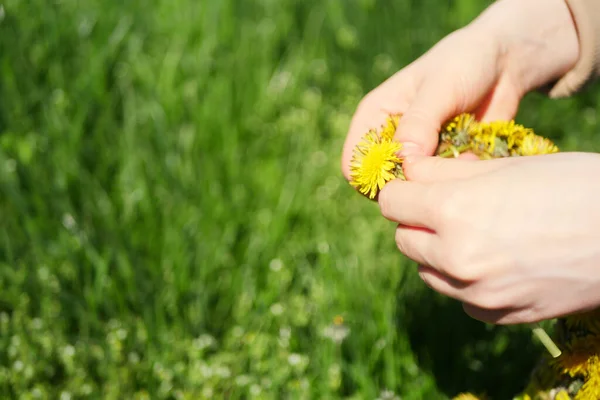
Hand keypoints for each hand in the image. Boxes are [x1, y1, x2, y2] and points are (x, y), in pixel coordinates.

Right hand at [341, 0, 578, 179]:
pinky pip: (442, 185)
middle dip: (409, 185)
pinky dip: (458, 179)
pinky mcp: (442, 164)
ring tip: (463, 156)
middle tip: (440, 171)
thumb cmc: (464, 63)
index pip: (355, 163)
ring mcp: (416, 155)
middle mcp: (390, 140)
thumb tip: (404, 162)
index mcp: (374, 117)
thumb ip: (420, 123)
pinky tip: (475, 156)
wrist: (503, 63)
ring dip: (437, 182)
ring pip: (414, 188)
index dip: (374, 177)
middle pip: (383, 183)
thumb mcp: (440, 87)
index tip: (407, 175)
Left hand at [378, 153, 599, 323]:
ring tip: (477, 232)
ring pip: (428, 271)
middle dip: (417, 221)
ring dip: (438, 252)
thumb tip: (411, 173)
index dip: (403, 189)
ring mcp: (478, 293)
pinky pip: (459, 297)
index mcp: (454, 212)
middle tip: (448, 206)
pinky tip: (497, 261)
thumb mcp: (507, 165)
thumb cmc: (574, 186)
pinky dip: (465, 281)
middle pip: (404, 239)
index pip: (392, 203)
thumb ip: (446, 171)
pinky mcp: (499, 315)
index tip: (417, 185)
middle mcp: (457, 259)